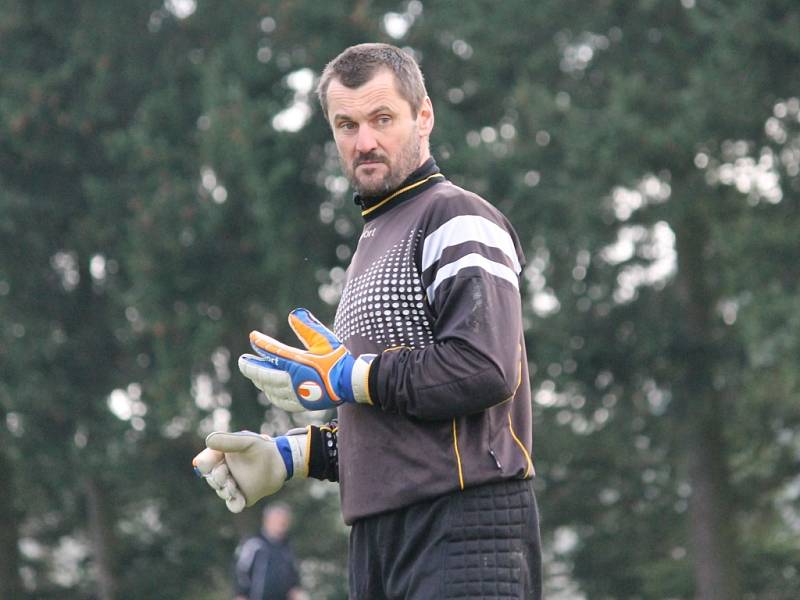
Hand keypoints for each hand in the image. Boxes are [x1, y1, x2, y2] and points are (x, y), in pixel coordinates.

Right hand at [192, 429, 307, 512]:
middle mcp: (223, 472)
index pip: (204, 463)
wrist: (280, 461)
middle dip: (217, 477)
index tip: (206, 464)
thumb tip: (208, 440)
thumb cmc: (262, 448)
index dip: (205, 464)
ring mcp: (232, 486)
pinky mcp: (242, 497)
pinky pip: (234, 504)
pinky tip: (240, 502)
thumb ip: (228, 441)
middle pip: (212, 479)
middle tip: (225, 473)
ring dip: (226, 489)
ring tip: (233, 485)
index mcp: (219, 457)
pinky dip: (235, 504)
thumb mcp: (246, 441)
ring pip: (222, 492)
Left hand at [238, 308, 373, 411]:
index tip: (253, 337)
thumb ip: (307, 326)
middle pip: (264, 374)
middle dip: (251, 367)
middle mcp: (292, 379)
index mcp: (297, 362)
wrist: (350, 383)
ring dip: (260, 379)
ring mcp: (295, 394)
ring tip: (254, 373)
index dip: (260, 343)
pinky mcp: (301, 404)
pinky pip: (279, 400)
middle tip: (243, 361)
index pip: (272, 351)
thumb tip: (293, 313)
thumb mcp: (324, 339)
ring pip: (269, 388)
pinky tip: (268, 389)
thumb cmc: (338, 360)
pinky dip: (270, 393)